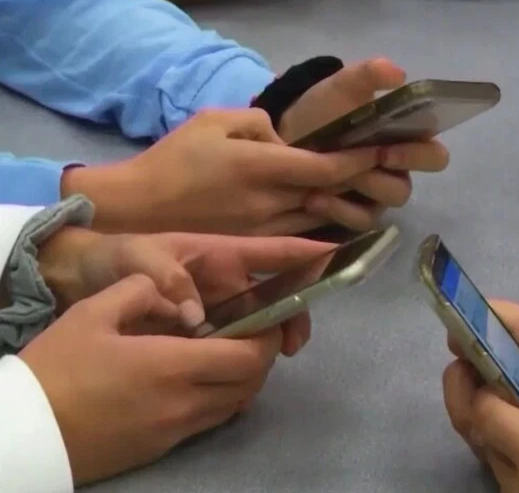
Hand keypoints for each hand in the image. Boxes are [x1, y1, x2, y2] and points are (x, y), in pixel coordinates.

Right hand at [19, 275, 282, 485]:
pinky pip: (209, 421)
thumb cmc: (56, 370)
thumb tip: (170, 292)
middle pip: (251, 384)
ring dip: (242, 380)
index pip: (249, 357)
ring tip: (227, 353)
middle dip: (261, 357)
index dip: (269, 337)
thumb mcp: (92, 314)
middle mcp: (185, 403)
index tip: (270, 319)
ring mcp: (175, 431)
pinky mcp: (162, 448)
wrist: (25, 432)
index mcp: (173, 366)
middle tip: (252, 333)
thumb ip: (140, 292)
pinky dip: (220, 399)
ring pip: (234, 405)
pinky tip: (199, 380)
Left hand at [37, 229, 331, 354]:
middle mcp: (229, 279)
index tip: (340, 259)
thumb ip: (168, 278)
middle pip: (277, 294)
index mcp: (222, 253)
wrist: (83, 276)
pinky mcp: (206, 329)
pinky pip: (235, 342)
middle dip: (293, 316)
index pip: (275, 252)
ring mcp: (219, 305)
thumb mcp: (138, 257)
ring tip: (264, 367)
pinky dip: (243, 358)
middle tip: (290, 347)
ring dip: (270, 342)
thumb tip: (198, 318)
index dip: (309, 254)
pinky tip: (239, 379)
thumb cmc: (116, 255)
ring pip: (260, 323)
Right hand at [62, 108, 382, 235]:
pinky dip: (325, 223)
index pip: (325, 168)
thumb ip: (258, 123)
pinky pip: (302, 234)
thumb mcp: (214, 121)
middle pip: (332, 195)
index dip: (359, 160)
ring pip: (322, 219)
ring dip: (350, 204)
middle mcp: (269, 202)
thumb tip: (289, 138)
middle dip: (364, 182)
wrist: (140, 206)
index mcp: (259, 167)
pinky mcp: (256, 242)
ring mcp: (264, 227)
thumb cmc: (176, 157)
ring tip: (373, 187)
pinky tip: (339, 212)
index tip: (380, 149)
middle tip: (392, 168)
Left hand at [280, 58, 450, 229]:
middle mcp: (396, 172)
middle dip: (383, 178)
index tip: (389, 148)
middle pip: (408, 188)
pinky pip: (360, 223)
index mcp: (404, 142)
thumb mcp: (343, 88)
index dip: (420, 157)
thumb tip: (397, 74)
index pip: (434, 156)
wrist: (283, 136)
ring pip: (383, 205)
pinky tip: (313, 199)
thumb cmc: (323, 112)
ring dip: (359, 189)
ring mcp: (377, 197)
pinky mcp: (355, 215)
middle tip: (359, 165)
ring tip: (328, 177)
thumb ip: (369, 76)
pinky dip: (338, 211)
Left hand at [468, 356, 518, 492]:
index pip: (485, 413)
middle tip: (488, 367)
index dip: (481, 382)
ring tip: (512, 392)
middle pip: (482, 436)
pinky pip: (511, 476)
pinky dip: (510, 449)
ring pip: (493, 459)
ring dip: (495, 427)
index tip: (486, 355)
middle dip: (480, 401)